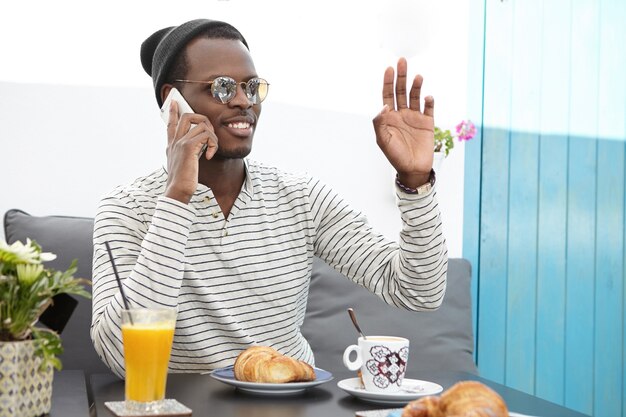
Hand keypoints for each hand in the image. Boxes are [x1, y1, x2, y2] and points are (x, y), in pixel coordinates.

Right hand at [164, 100, 218, 203]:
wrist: (177, 191)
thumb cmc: (182, 182)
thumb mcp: (182, 165)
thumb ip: (187, 155)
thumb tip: (198, 149)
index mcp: (171, 146)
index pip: (170, 124)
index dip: (172, 112)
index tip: (174, 102)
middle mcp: (175, 142)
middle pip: (186, 116)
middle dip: (202, 118)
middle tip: (210, 133)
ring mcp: (180, 143)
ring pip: (202, 124)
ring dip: (213, 136)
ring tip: (211, 150)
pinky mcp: (188, 147)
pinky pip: (207, 136)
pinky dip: (213, 145)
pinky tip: (210, 156)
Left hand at [372, 57, 434, 188]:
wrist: (413, 169)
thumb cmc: (395, 157)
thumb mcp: (383, 141)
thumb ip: (380, 123)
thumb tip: (383, 106)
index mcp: (389, 117)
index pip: (387, 95)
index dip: (388, 81)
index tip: (389, 68)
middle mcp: (402, 114)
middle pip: (401, 91)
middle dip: (401, 76)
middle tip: (403, 61)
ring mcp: (415, 117)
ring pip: (415, 96)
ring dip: (416, 86)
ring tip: (418, 77)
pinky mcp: (428, 123)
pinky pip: (429, 109)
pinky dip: (429, 102)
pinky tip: (428, 97)